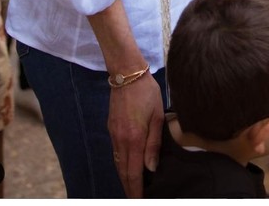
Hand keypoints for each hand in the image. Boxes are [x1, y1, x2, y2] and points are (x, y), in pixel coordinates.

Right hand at [108, 72, 163, 197]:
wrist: (127, 74)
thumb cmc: (147, 93)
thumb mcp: (157, 116)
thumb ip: (154, 143)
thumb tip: (151, 168)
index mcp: (134, 139)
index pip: (134, 172)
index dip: (137, 189)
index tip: (140, 200)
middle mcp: (121, 140)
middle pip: (123, 172)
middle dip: (129, 188)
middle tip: (136, 198)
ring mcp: (114, 134)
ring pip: (118, 163)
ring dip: (124, 177)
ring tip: (132, 187)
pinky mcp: (111, 128)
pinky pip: (115, 152)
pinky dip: (120, 164)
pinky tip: (126, 166)